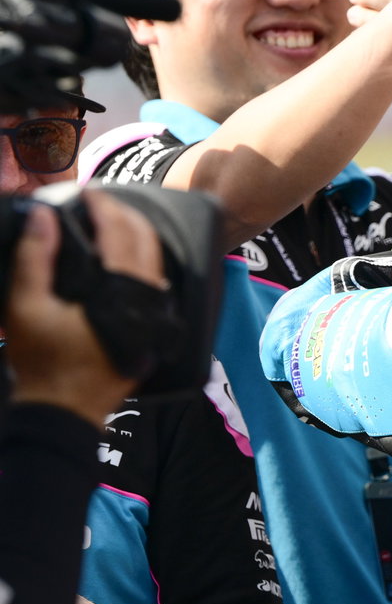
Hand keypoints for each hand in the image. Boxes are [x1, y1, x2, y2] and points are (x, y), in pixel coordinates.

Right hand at [5, 193, 163, 424]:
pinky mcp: (152, 330)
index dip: (104, 208)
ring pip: (155, 263)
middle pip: (147, 243)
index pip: (121, 235)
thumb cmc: (42, 361)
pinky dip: (139, 261)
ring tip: (106, 222)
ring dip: (135, 237)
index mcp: (120, 293)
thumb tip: (43, 214)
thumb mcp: (26, 306)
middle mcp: (147, 302)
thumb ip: (35, 257)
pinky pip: (153, 284)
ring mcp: (154, 318)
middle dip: (125, 216)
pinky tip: (119, 256)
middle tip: (98, 202)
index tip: (86, 193)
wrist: (64, 411)